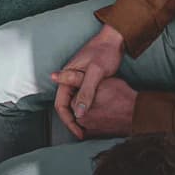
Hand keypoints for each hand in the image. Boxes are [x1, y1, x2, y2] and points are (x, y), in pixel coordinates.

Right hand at [52, 23, 126, 139]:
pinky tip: (96, 115)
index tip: (78, 133)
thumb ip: (86, 91)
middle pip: (65, 105)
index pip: (60, 104)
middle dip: (73, 122)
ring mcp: (78, 80)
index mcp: (67, 77)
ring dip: (79, 117)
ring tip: (89, 129)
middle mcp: (69, 79)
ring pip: (74, 103)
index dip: (68, 121)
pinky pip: (83, 99)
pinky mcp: (87, 81)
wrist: (114, 39)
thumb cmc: (104, 52)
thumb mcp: (96, 72)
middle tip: (84, 135)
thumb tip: (78, 113)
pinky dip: (86, 109)